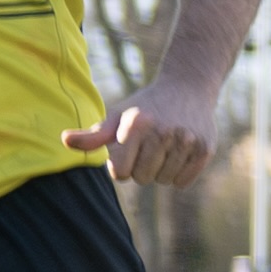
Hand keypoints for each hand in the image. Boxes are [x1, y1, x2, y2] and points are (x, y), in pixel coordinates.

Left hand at [66, 77, 219, 184]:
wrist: (187, 89)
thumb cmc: (145, 107)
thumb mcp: (118, 116)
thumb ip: (94, 135)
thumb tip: (65, 141)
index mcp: (136, 124)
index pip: (120, 172)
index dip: (120, 165)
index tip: (126, 151)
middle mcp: (163, 132)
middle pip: (142, 178)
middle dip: (140, 168)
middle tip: (147, 147)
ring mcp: (187, 141)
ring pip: (163, 180)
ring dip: (159, 171)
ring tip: (163, 148)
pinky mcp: (205, 150)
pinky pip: (182, 182)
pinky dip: (178, 174)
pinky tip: (178, 154)